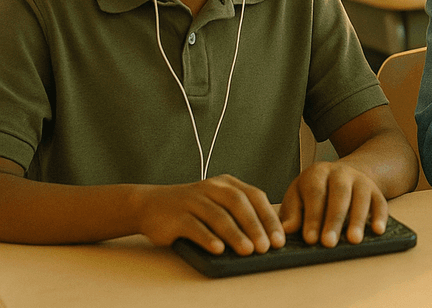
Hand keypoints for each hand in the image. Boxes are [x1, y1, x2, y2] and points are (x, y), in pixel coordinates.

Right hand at [133, 175, 284, 254]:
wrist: (149, 205)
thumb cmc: (192, 209)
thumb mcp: (218, 203)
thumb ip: (239, 214)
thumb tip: (267, 237)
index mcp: (227, 183)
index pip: (255, 196)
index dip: (268, 217)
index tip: (280, 238)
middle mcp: (212, 187)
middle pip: (239, 204)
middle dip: (255, 226)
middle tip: (267, 246)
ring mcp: (192, 200)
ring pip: (218, 216)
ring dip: (235, 234)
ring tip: (247, 250)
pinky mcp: (175, 215)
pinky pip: (195, 226)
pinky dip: (208, 238)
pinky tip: (218, 249)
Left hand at [278, 161, 389, 246]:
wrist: (343, 175)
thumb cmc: (314, 192)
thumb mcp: (298, 196)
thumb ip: (292, 212)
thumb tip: (286, 230)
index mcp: (317, 173)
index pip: (315, 193)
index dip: (312, 216)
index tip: (309, 239)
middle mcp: (341, 172)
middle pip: (339, 194)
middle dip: (334, 220)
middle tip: (329, 243)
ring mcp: (360, 180)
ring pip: (361, 197)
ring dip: (358, 220)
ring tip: (354, 241)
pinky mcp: (375, 190)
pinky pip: (380, 202)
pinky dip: (380, 217)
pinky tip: (377, 231)